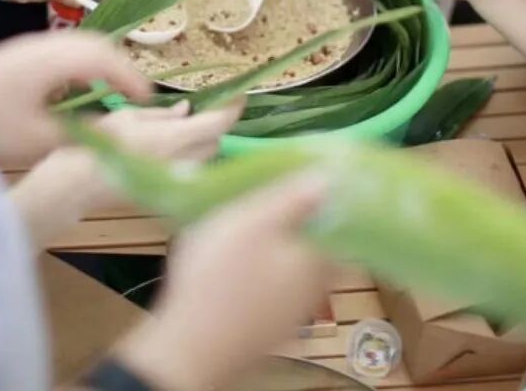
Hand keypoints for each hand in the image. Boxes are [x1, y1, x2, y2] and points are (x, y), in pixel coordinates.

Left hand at [0, 31, 150, 166]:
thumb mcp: (36, 138)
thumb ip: (81, 136)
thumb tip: (118, 139)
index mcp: (52, 59)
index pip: (105, 57)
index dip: (131, 77)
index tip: (147, 100)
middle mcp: (43, 44)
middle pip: (94, 42)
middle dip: (120, 66)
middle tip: (133, 95)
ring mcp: (29, 46)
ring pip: (78, 44)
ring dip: (100, 63)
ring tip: (111, 92)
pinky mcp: (19, 54)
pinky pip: (62, 49)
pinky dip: (81, 64)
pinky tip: (77, 89)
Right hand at [14, 101, 241, 248]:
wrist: (73, 188)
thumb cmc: (95, 145)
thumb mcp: (125, 117)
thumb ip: (161, 116)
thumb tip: (186, 111)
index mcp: (171, 140)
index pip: (216, 125)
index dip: (232, 109)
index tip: (239, 94)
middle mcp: (180, 164)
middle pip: (215, 143)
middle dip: (214, 126)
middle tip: (205, 108)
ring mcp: (174, 182)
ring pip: (205, 159)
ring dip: (203, 142)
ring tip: (186, 127)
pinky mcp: (165, 192)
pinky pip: (189, 171)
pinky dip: (189, 157)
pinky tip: (172, 146)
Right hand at [115, 175, 332, 390]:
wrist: (189, 348)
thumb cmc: (219, 276)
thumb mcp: (252, 222)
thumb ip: (292, 199)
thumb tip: (330, 178)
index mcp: (315, 262)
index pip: (336, 226)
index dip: (325, 202)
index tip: (309, 181)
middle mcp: (311, 292)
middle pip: (314, 249)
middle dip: (299, 226)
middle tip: (273, 201)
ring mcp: (289, 316)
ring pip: (292, 272)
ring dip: (279, 251)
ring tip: (251, 229)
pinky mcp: (265, 330)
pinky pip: (273, 292)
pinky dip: (263, 275)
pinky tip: (240, 266)